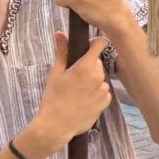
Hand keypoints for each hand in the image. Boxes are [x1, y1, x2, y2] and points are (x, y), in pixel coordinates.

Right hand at [19, 31, 112, 158]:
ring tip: (77, 92)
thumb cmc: (53, 98)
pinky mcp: (106, 102)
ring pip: (100, 77)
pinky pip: (104, 92)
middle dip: (88, 66)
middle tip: (74, 77)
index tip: (87, 47)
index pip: (100, 43)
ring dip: (92, 80)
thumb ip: (62, 52)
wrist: (56, 126)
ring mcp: (104, 89)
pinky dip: (96, 93)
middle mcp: (98, 76)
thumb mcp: (55, 73)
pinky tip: (84, 101)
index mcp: (85, 66)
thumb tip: (60, 33)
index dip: (94, 43)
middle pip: (97, 62)